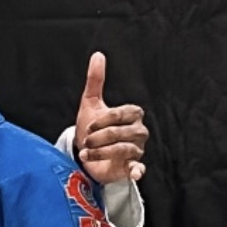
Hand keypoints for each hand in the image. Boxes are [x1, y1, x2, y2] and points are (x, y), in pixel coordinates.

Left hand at [75, 51, 147, 186]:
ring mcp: (137, 150)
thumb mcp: (91, 102)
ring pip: (125, 150)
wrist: (87, 153)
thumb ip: (95, 80)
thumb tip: (98, 55)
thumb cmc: (92, 127)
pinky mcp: (132, 167)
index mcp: (132, 114)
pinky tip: (135, 171)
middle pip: (123, 133)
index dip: (103, 120)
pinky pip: (140, 168)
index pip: (122, 114)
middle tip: (87, 141)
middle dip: (101, 137)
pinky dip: (138, 170)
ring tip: (87, 154)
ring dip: (102, 152)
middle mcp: (138, 131)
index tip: (89, 126)